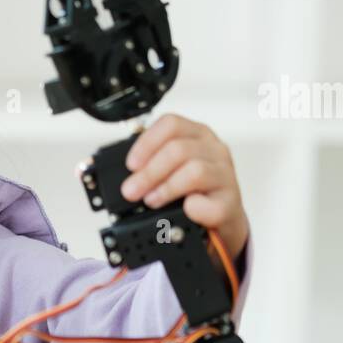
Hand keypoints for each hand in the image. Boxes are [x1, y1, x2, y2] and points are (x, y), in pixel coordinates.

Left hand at [120, 113, 249, 262]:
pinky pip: (208, 203)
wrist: (222, 218)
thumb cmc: (193, 190)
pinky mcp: (230, 202)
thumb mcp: (173, 169)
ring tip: (152, 200)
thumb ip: (150, 165)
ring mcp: (225, 175)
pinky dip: (193, 208)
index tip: (130, 165)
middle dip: (149, 172)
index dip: (146, 143)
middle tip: (131, 191)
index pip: (171, 124)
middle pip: (179, 149)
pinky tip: (185, 210)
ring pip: (194, 171)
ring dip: (166, 188)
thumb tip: (113, 175)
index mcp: (197, 135)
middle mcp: (214, 150)